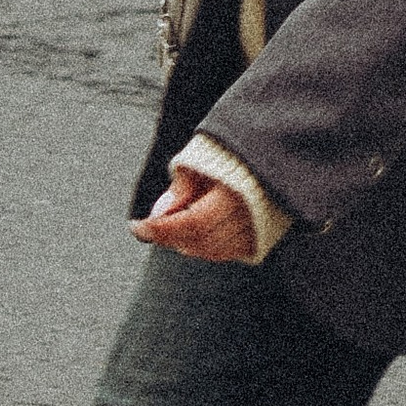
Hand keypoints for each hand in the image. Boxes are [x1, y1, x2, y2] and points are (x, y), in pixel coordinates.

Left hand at [132, 164, 257, 263]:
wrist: (269, 151)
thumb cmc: (230, 153)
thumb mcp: (202, 158)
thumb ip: (182, 186)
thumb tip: (159, 213)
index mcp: (235, 191)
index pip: (193, 222)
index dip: (162, 228)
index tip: (137, 226)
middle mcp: (250, 214)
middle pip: (200, 240)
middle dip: (169, 237)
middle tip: (149, 227)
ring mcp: (259, 229)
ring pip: (213, 252)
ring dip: (186, 245)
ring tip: (170, 228)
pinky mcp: (263, 237)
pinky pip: (228, 253)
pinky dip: (206, 249)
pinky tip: (192, 236)